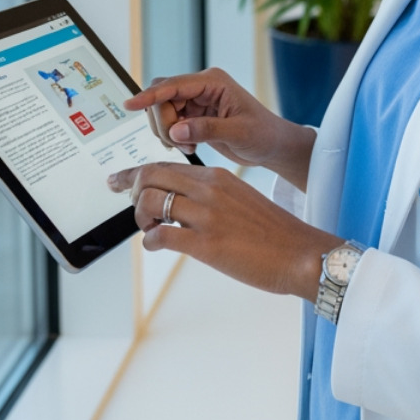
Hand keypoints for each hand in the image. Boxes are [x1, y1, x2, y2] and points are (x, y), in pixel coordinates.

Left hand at [107, 163, 339, 299]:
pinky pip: (160, 235)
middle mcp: (209, 189)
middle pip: (149, 177)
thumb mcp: (240, 200)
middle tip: (132, 208)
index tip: (118, 180)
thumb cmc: (273, 233)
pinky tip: (157, 246)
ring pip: (149, 202)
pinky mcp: (205, 243)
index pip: (165, 165)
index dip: (135, 173)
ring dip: (140, 218)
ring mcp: (206, 215)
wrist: (302, 253)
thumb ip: (210, 196)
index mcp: (217, 177)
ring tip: (151, 230)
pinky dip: (150, 241)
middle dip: (131, 192)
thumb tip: (179, 206)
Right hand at [125, 68, 314, 188]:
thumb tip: (177, 130)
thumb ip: (207, 130)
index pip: (173, 85)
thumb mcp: (239, 133)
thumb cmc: (264, 135)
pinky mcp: (193, 115)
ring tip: (189, 147)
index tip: (130, 105)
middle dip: (163, 122)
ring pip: (162, 111)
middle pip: (162, 97)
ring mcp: (196, 101)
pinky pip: (169, 122)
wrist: (273, 145)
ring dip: (167, 132)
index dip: (150, 96)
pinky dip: (172, 137)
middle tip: (181, 143)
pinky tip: (189, 146)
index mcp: (213, 82)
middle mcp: (201, 87)